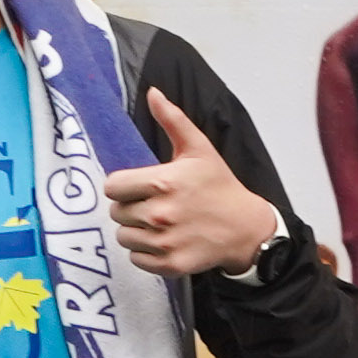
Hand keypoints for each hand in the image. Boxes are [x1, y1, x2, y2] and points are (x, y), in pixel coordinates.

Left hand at [107, 89, 285, 278]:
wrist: (246, 227)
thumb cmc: (219, 185)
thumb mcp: (199, 148)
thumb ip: (172, 120)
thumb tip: (152, 93)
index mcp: (162, 183)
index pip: (112, 187)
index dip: (123, 186)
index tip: (139, 187)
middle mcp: (159, 214)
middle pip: (116, 212)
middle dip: (130, 207)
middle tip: (152, 204)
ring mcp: (164, 242)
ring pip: (124, 237)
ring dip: (136, 231)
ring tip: (159, 223)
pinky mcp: (170, 264)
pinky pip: (136, 259)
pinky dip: (145, 253)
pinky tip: (164, 241)